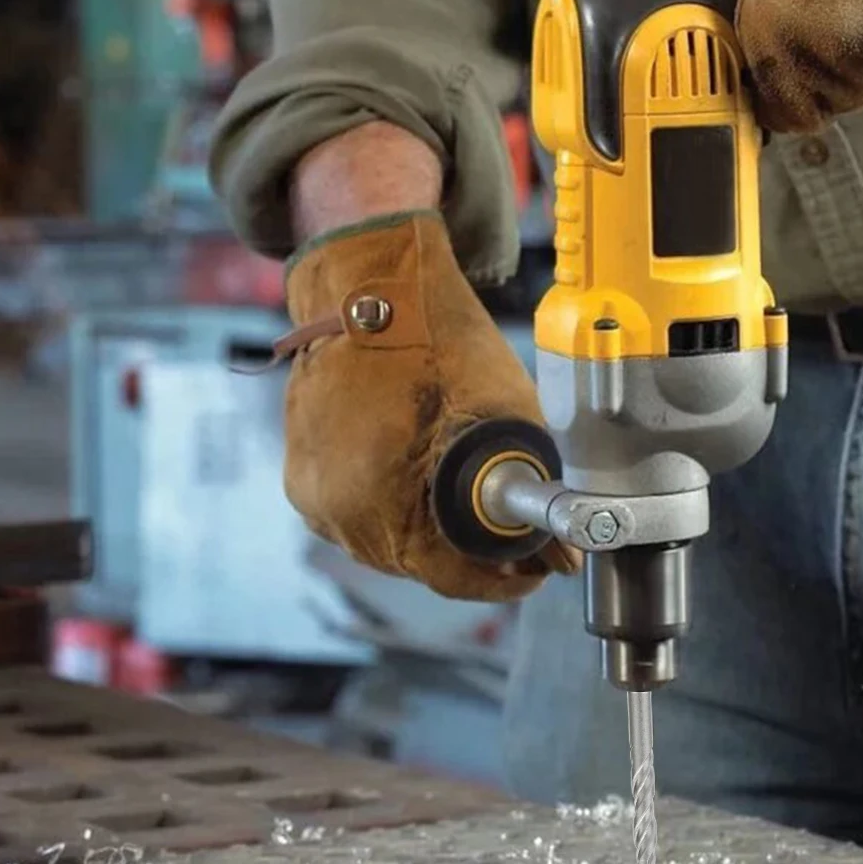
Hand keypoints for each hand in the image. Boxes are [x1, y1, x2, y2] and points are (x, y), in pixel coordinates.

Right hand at [285, 125, 576, 601]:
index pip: (447, 576)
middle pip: (417, 566)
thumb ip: (535, 488)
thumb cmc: (435, 336)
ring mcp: (312, 493)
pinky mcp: (302, 477)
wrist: (366, 283)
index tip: (534, 572)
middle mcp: (335, 507)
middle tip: (516, 545)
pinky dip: (397, 511)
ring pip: (388, 545)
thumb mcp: (507, 411)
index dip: (500, 580)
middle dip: (471, 557)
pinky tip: (425, 487)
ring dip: (433, 537)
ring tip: (474, 512)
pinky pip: (359, 516)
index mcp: (378, 496)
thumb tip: (560, 551)